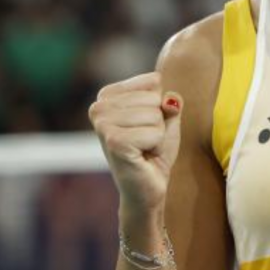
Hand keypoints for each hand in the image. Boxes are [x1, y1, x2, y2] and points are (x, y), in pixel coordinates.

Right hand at [88, 71, 183, 216]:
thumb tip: (170, 100)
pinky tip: (143, 156)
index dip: (159, 106)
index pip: (152, 81)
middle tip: (146, 141)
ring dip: (158, 135)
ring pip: (155, 114)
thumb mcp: (167, 118)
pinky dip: (157, 145)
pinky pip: (155, 132)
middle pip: (154, 98)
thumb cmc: (154, 150)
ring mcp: (103, 124)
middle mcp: (98, 106)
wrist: (147, 188)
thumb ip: (171, 101)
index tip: (146, 126)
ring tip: (144, 148)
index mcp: (107, 95)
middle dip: (159, 122)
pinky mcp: (113, 142)